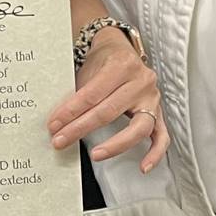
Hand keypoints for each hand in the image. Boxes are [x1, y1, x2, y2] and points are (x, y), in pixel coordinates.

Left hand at [48, 32, 166, 167]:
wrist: (121, 48)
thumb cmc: (103, 60)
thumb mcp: (88, 69)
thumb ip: (78, 93)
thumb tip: (59, 121)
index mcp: (121, 65)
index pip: (92, 94)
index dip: (70, 112)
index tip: (54, 125)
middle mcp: (141, 81)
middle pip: (109, 111)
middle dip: (81, 128)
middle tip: (61, 140)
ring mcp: (153, 98)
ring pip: (139, 127)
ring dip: (115, 145)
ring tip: (96, 155)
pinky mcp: (160, 112)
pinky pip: (161, 136)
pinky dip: (154, 153)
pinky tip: (143, 166)